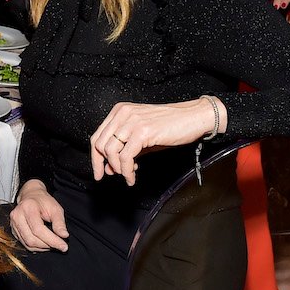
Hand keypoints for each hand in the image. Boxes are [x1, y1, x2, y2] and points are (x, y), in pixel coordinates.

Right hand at [8, 179, 68, 251]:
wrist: (31, 196)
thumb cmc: (44, 202)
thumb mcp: (55, 209)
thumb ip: (60, 223)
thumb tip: (64, 236)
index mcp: (28, 208)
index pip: (38, 229)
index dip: (52, 240)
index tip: (64, 246)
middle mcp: (17, 216)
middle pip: (32, 239)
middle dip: (48, 245)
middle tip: (59, 244)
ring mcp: (13, 224)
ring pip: (28, 243)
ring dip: (42, 247)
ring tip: (52, 243)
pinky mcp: (13, 230)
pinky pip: (25, 244)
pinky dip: (36, 246)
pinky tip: (44, 243)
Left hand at [90, 97, 225, 185]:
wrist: (194, 118)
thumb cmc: (170, 127)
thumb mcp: (142, 138)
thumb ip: (124, 150)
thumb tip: (109, 169)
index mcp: (119, 112)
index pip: (97, 136)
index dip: (95, 157)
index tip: (99, 172)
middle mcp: (123, 114)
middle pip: (100, 144)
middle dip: (102, 164)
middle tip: (111, 176)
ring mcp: (132, 121)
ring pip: (111, 151)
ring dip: (117, 169)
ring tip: (127, 175)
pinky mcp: (143, 131)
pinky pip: (125, 156)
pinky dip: (127, 171)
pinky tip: (132, 177)